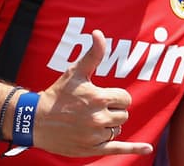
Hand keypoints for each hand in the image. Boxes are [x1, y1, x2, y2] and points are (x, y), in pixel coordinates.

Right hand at [31, 31, 152, 156]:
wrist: (35, 121)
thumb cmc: (58, 94)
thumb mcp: (76, 72)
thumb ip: (93, 54)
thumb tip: (98, 33)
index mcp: (98, 98)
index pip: (125, 98)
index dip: (117, 97)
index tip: (103, 97)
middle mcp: (98, 119)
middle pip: (123, 114)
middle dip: (114, 110)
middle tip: (95, 109)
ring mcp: (94, 136)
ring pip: (118, 129)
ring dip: (110, 125)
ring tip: (91, 121)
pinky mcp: (90, 149)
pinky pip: (117, 149)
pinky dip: (134, 149)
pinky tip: (148, 149)